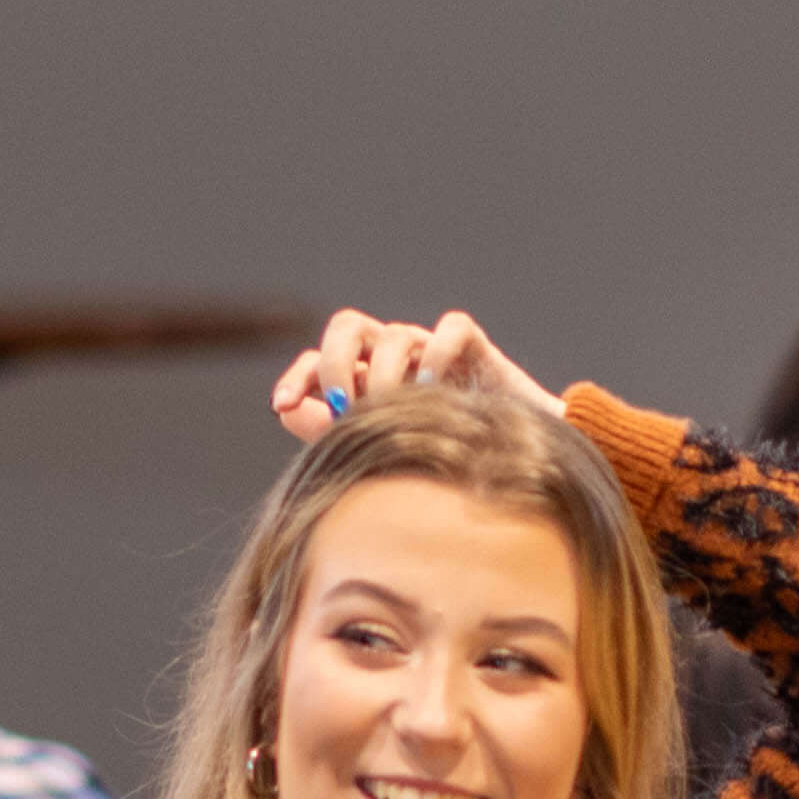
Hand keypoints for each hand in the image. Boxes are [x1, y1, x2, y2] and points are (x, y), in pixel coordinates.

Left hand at [269, 309, 554, 439]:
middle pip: (346, 327)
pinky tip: (436, 393)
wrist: (515, 471)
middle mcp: (392, 359)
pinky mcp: (473, 349)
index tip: (282, 405)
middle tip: (345, 405)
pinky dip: (436, 356)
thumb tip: (286, 411)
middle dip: (335, 362)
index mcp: (364, 381)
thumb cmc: (442, 463)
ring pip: (392, 335)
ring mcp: (430, 350)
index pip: (318, 363)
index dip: (297, 378)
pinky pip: (449, 329)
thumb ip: (329, 432)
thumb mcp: (380, 452)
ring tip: (393, 412)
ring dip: (385, 375)